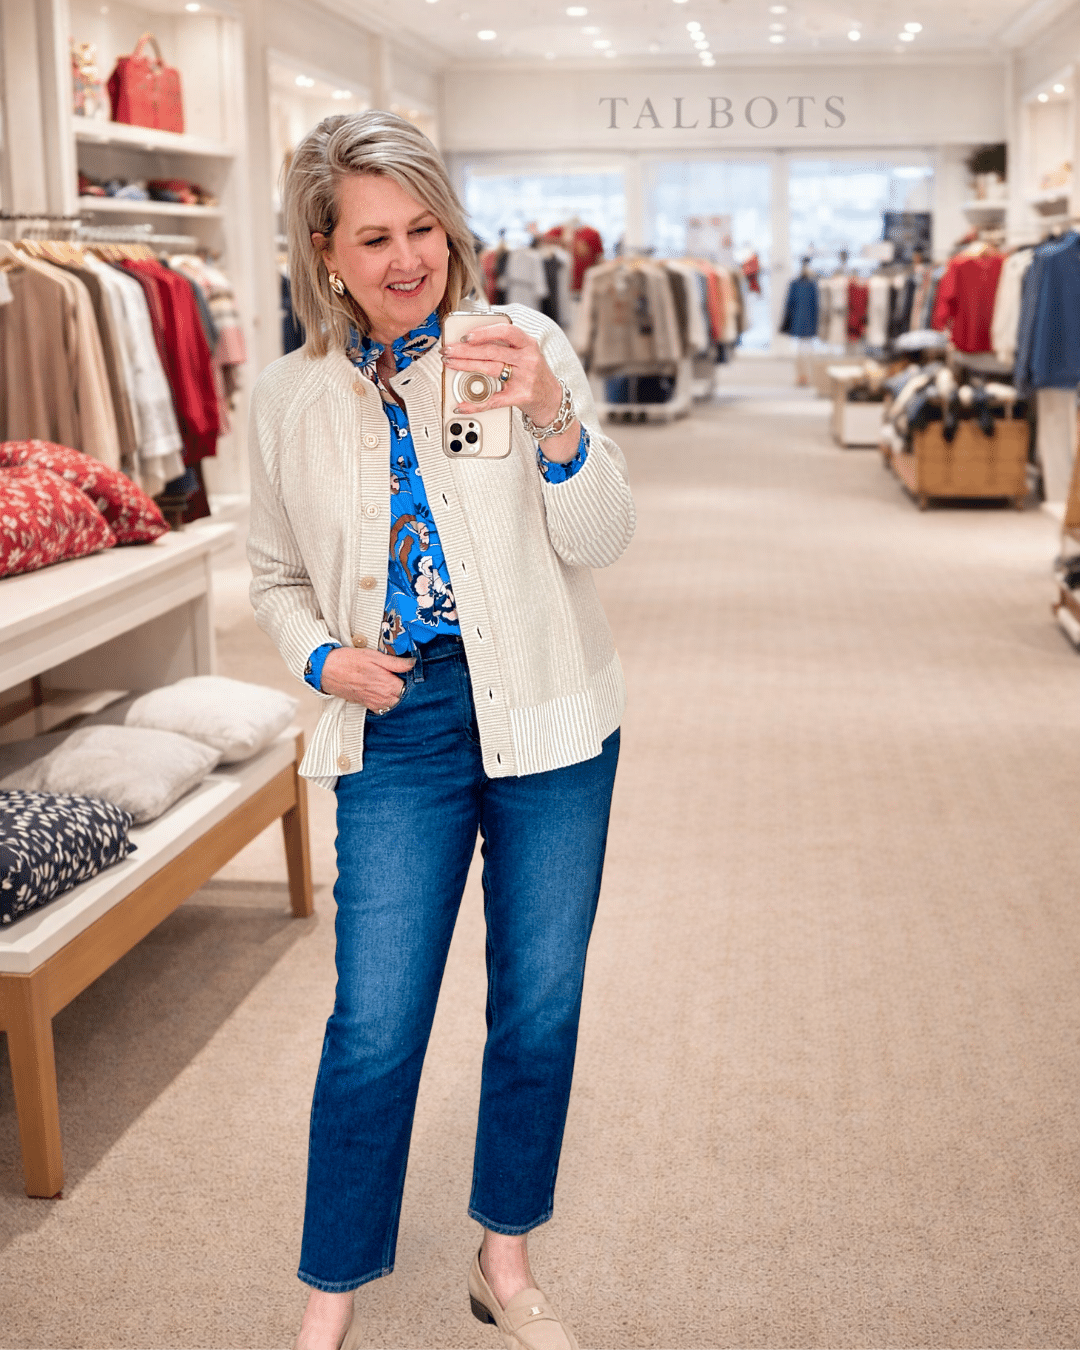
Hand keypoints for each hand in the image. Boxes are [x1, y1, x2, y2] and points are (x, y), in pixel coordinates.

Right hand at [320, 646, 414, 712]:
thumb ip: (396, 663)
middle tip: (399, 677)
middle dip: (403, 689)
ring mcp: (374, 703)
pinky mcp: (367, 705)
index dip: (409, 679)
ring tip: (389, 683)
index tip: (406, 673)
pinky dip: (385, 701)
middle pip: (403, 698)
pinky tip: (381, 690)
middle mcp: (383, 698)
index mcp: (388, 685)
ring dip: (394, 696)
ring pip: (393, 704)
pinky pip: (382, 707)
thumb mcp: (375, 656)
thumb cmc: (348, 661)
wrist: (327, 671)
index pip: (409, 687)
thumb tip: (412, 663)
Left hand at [442, 323, 581, 464]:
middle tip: (448, 350)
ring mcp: (525, 379)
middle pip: (491, 351)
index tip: (466, 335)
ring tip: (450, 364)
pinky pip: (493, 400)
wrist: (551, 400)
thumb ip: (505, 345)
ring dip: (465, 366)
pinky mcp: (520, 397)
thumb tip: (473, 340)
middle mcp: (527, 359)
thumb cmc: (534, 374)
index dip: (484, 332)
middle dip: (465, 350)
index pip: (506, 332)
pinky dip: (475, 403)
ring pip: (490, 369)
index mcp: (528, 344)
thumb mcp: (525, 353)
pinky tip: (462, 404)